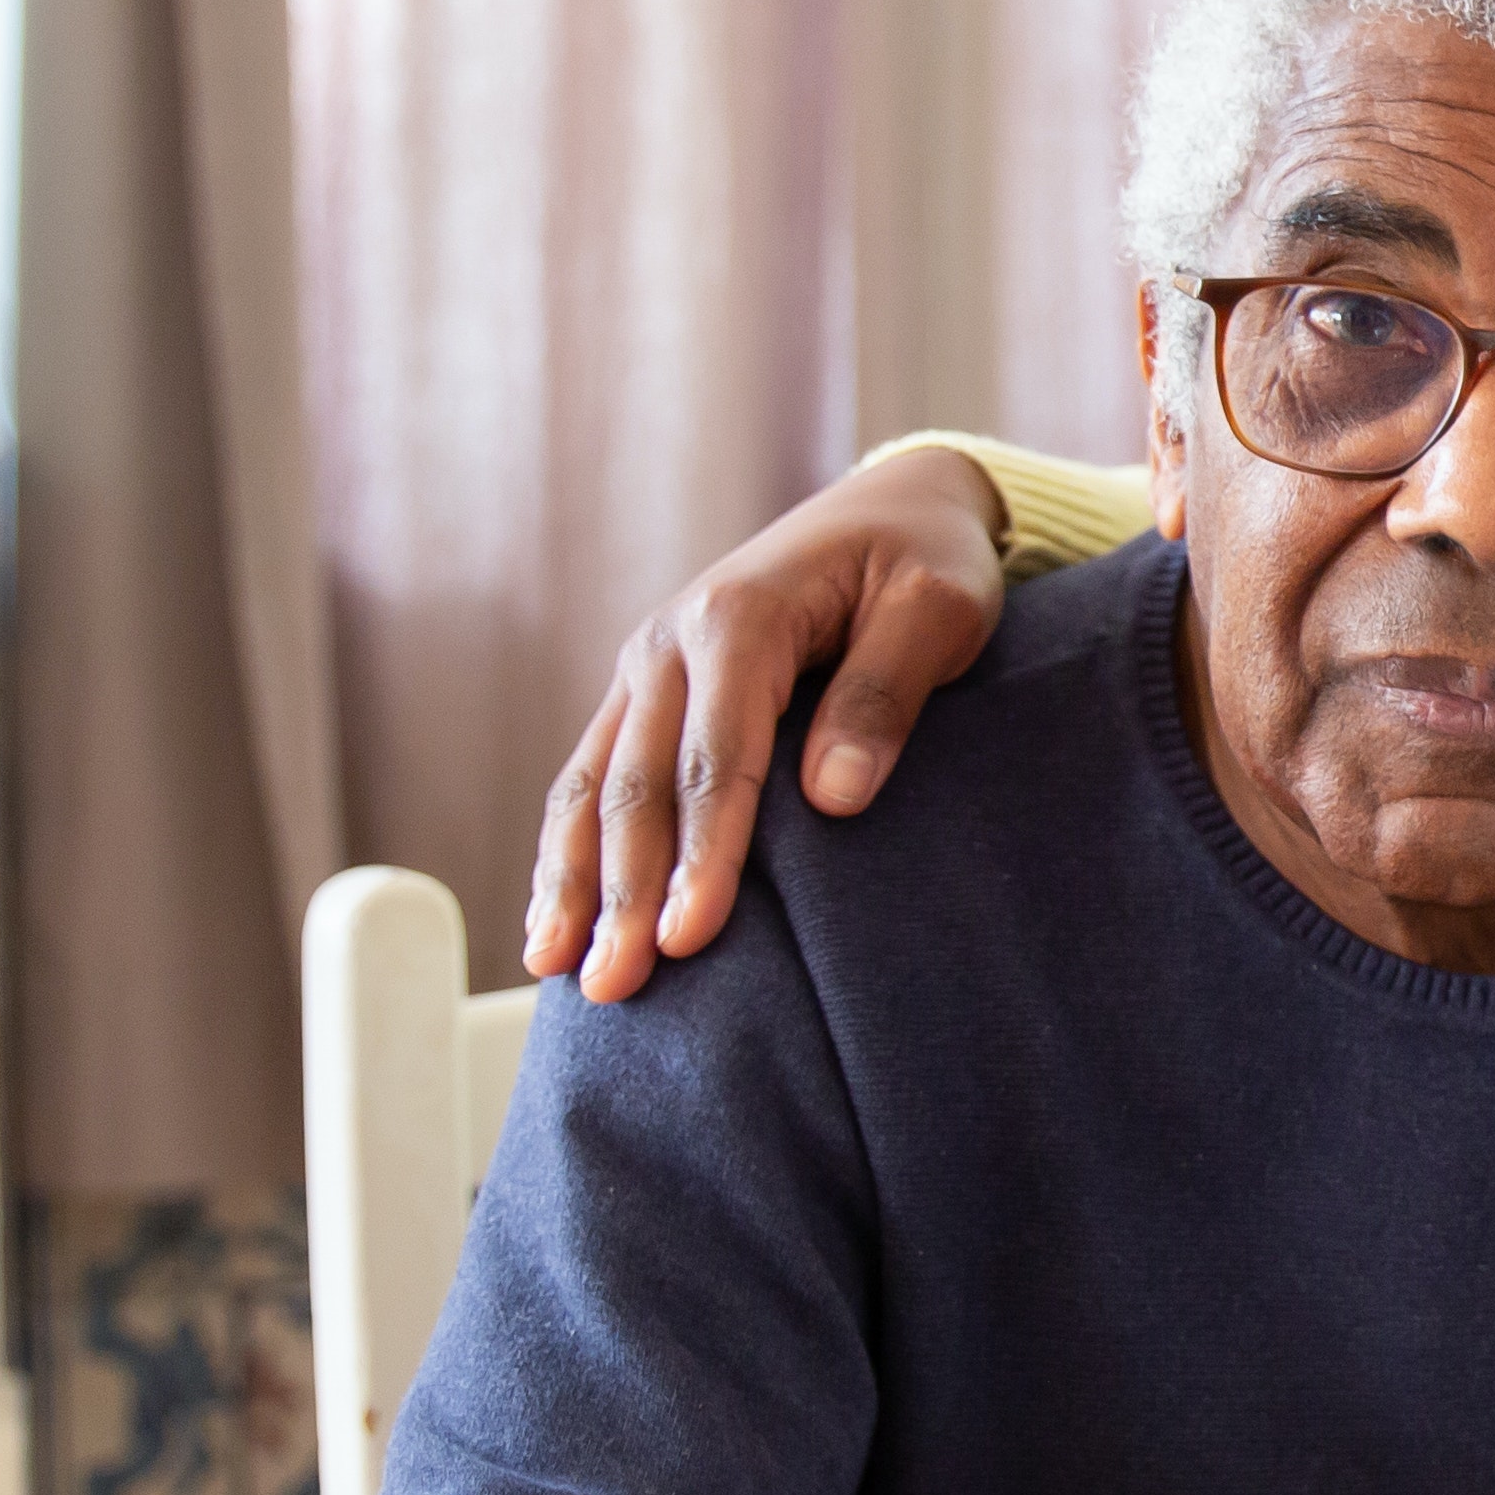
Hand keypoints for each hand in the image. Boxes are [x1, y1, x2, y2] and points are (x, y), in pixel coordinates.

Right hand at [529, 447, 1010, 998]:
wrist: (891, 507)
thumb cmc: (926, 562)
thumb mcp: (938, 609)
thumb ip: (885, 693)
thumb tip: (832, 800)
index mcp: (740, 617)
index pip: (716, 758)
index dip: (701, 854)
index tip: (689, 937)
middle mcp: (669, 641)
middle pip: (637, 784)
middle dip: (621, 891)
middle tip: (616, 986)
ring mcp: (646, 667)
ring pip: (591, 785)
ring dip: (574, 882)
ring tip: (559, 971)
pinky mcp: (643, 693)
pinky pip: (590, 777)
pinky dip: (567, 850)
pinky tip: (556, 921)